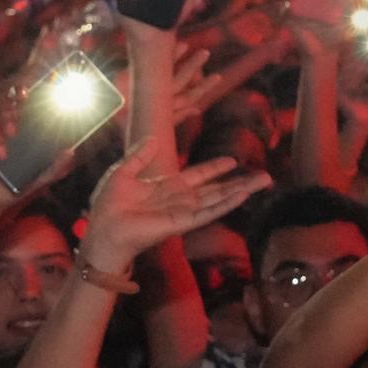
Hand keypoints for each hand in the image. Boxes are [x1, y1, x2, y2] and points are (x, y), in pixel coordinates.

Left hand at [78, 148, 268, 272]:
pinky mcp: (182, 223)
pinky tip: (242, 195)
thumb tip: (152, 138)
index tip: (232, 160)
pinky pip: (208, 212)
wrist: (103, 229)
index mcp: (165, 189)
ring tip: (263, 182)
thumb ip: (139, 156)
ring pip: (219, 200)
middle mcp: (179, 201)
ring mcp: (183, 213)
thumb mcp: (123, 172)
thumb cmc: (108, 205)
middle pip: (215, 190)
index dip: (214, 168)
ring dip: (241, 191)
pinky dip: (226, 204)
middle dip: (239, 183)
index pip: (196, 177)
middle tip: (264, 176)